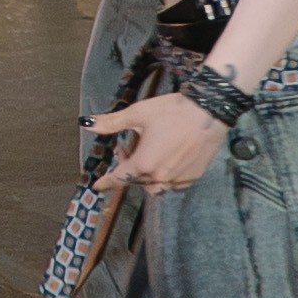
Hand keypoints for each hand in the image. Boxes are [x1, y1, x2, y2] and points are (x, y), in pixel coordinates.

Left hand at [94, 95, 222, 196]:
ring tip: (148, 153)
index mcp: (144, 163)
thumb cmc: (173, 111)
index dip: (106, 182)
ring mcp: (178, 179)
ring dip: (145, 174)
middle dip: (127, 168)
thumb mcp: (138, 113)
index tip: (97, 187)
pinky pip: (172, 184)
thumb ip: (111, 123)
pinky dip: (164, 176)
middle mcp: (160, 176)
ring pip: (154, 185)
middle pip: (136, 180)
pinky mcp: (193, 177)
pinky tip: (166, 158)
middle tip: (127, 149)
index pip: (119, 178)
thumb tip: (87, 124)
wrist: (210, 111)